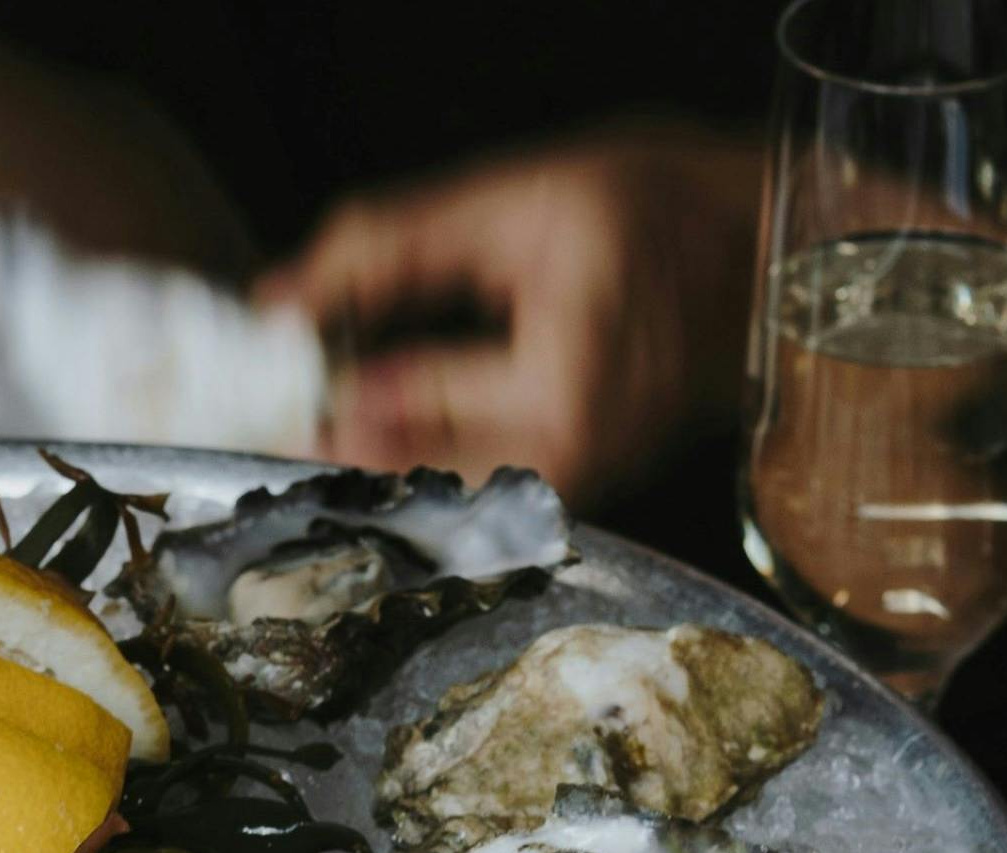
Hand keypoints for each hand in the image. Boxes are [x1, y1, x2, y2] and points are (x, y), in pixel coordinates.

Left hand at [257, 127, 763, 508]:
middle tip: (242, 398)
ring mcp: (571, 487)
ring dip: (348, 455)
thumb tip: (276, 303)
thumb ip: (389, 252)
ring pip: (418, 494)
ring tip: (295, 405)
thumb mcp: (517, 204)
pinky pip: (458, 490)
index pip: (388, 401)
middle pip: (394, 473)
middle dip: (310, 437)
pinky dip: (401, 458)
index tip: (235, 368)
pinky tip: (360, 420)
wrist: (771, 263)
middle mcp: (568, 459)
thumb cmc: (662, 216)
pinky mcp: (567, 491)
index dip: (296, 382)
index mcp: (561, 385)